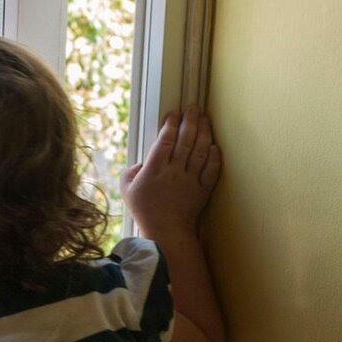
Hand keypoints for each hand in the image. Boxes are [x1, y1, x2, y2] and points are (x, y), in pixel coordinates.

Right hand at [120, 105, 220, 237]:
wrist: (166, 233)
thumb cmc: (144, 212)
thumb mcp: (127, 191)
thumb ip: (130, 173)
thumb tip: (140, 164)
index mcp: (154, 170)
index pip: (165, 140)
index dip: (171, 124)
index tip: (173, 114)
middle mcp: (174, 171)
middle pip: (185, 140)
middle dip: (190, 121)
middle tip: (192, 107)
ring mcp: (191, 180)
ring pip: (200, 150)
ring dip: (203, 132)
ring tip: (204, 119)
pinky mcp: (203, 190)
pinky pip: (211, 169)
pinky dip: (214, 156)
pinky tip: (214, 146)